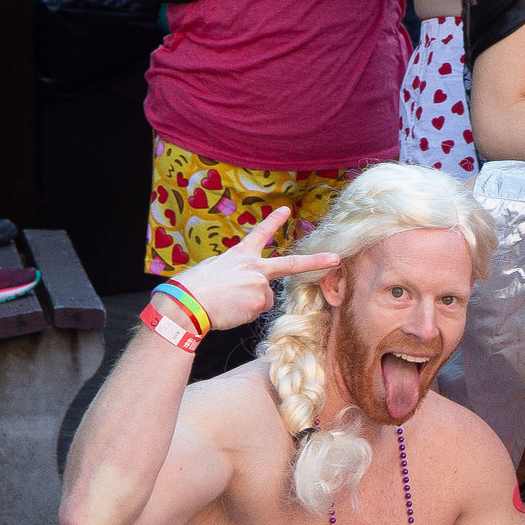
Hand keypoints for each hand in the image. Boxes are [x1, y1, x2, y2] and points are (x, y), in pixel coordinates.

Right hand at [164, 206, 337, 329]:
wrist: (189, 302)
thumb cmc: (194, 287)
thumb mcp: (215, 269)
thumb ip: (237, 272)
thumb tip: (248, 285)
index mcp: (240, 255)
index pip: (260, 233)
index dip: (274, 221)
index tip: (287, 210)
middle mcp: (255, 267)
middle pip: (291, 264)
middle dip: (316, 261)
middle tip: (335, 257)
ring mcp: (260, 285)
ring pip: (264, 298)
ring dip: (250, 303)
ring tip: (228, 301)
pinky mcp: (260, 302)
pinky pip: (256, 311)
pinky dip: (244, 313)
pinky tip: (230, 309)